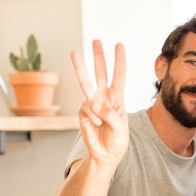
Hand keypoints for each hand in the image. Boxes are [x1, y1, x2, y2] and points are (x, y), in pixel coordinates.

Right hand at [71, 39, 127, 164]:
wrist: (105, 154)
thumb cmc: (117, 141)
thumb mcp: (121, 128)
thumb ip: (110, 115)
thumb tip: (95, 105)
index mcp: (117, 98)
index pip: (119, 76)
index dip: (119, 61)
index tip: (119, 45)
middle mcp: (104, 97)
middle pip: (101, 73)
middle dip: (99, 57)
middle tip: (96, 40)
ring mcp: (92, 103)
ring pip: (86, 82)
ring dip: (80, 67)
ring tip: (74, 52)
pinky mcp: (83, 112)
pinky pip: (86, 109)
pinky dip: (92, 117)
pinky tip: (96, 125)